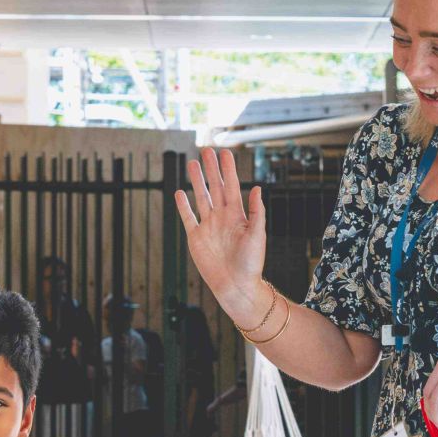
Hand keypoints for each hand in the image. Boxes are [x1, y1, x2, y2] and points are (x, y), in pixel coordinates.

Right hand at [174, 148, 267, 317]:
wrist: (236, 286)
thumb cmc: (251, 264)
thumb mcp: (257, 236)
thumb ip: (256, 212)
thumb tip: (256, 188)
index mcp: (237, 216)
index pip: (231, 187)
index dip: (228, 170)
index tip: (225, 153)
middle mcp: (222, 218)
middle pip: (215, 188)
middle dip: (211, 169)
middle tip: (206, 150)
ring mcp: (208, 227)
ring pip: (201, 198)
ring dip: (197, 181)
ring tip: (192, 164)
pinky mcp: (196, 238)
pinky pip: (188, 218)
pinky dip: (183, 206)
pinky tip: (179, 192)